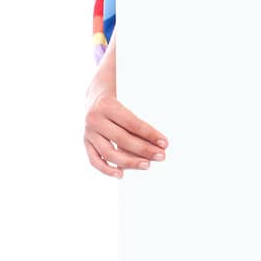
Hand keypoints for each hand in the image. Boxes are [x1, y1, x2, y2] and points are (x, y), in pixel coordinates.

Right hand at [84, 44, 167, 178]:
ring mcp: (88, 131)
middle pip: (122, 139)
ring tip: (147, 165)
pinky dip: (106, 169)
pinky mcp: (86, 141)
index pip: (132, 123)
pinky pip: (94, 159)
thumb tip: (175, 99)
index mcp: (106, 103)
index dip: (150, 134)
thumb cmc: (121, 89)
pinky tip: (120, 175)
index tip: (165, 142)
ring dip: (129, 162)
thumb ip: (147, 93)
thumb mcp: (131, 86)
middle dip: (144, 149)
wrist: (96, 90)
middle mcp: (94, 118)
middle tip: (162, 156)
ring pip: (109, 152)